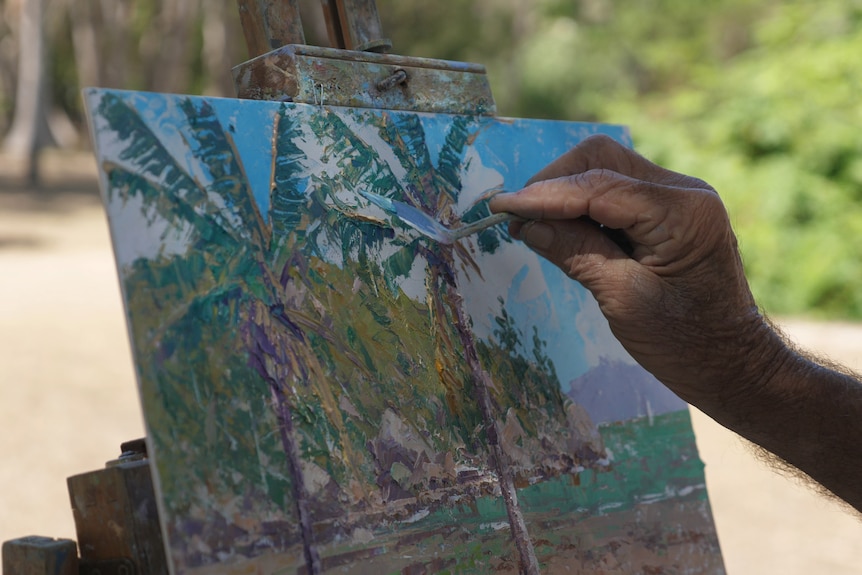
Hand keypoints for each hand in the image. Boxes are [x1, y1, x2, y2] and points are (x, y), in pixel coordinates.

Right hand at [489, 135, 781, 411]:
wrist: (731, 363)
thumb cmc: (685, 343)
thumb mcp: (622, 300)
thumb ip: (575, 253)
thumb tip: (527, 224)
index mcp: (682, 213)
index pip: (598, 186)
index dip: (543, 195)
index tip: (500, 208)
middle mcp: (684, 192)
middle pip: (601, 159)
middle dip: (552, 183)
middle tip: (515, 218)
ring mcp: (678, 198)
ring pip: (605, 169)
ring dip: (564, 193)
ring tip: (532, 226)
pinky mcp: (669, 211)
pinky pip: (615, 191)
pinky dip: (582, 206)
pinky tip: (561, 230)